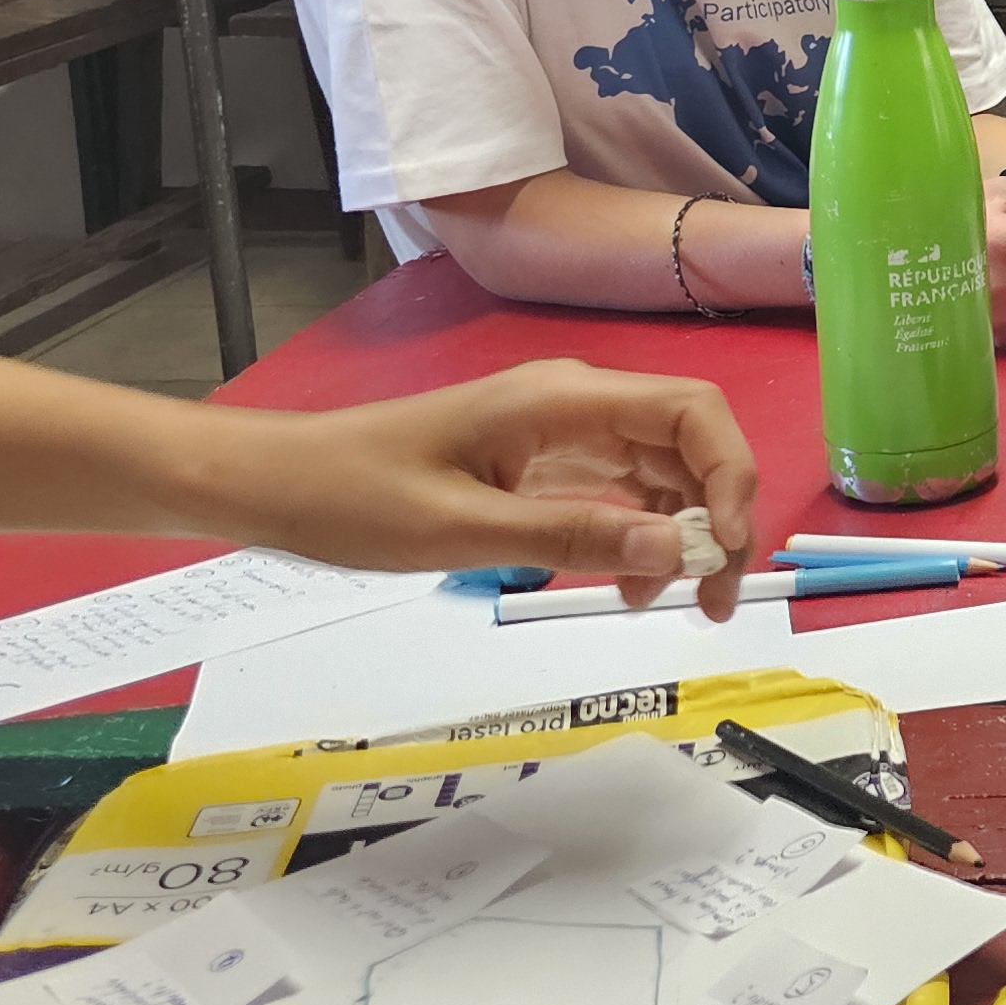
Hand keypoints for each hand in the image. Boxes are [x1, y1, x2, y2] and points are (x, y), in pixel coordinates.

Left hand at [208, 360, 754, 617]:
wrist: (274, 484)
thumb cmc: (353, 497)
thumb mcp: (460, 530)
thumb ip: (573, 534)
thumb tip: (678, 549)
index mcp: (561, 402)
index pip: (692, 414)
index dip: (731, 476)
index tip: (725, 551)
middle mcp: (574, 407)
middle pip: (689, 444)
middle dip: (719, 516)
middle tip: (713, 598)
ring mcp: (559, 435)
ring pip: (661, 473)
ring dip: (682, 533)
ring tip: (665, 602)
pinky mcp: (539, 465)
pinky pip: (618, 492)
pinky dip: (638, 537)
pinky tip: (623, 584)